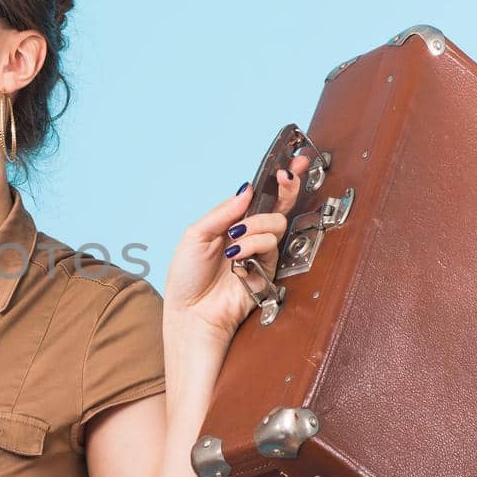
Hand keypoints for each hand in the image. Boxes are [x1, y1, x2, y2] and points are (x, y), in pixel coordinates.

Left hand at [162, 156, 312, 341]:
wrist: (191, 312)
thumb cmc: (187, 277)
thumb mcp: (196, 235)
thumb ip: (223, 211)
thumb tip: (246, 189)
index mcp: (229, 223)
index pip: (256, 197)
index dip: (274, 180)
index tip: (289, 164)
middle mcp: (247, 234)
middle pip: (277, 206)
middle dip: (286, 189)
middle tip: (286, 178)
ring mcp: (258, 251)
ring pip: (275, 223)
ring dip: (255, 227)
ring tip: (233, 244)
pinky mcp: (267, 269)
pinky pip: (270, 246)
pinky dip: (252, 246)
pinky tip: (236, 259)